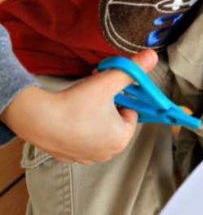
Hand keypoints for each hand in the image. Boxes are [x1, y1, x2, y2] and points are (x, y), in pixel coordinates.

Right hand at [0, 49, 157, 164]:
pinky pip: (81, 138)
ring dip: (93, 116)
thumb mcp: (108, 82)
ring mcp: (87, 158)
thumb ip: (131, 70)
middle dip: (107, 107)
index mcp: (121, 139)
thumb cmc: (74, 104)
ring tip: (80, 105)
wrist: (38, 119)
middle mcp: (107, 153)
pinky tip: (69, 117)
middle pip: (115, 122)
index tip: (107, 90)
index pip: (131, 113)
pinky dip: (78, 128)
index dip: (120, 98)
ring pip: (98, 130)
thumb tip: (151, 56)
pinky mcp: (70, 157)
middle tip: (93, 95)